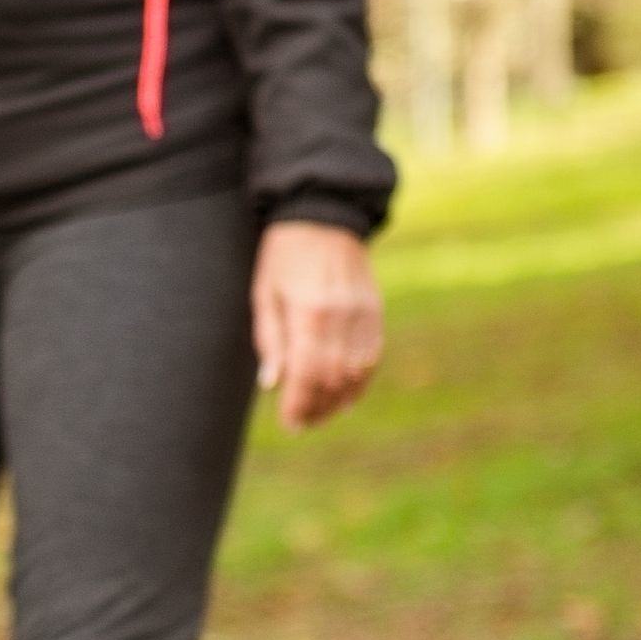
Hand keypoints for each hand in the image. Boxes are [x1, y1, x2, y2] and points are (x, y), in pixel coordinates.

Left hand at [252, 221, 381, 429]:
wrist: (323, 216)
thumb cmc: (284, 256)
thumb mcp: (264, 293)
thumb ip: (270, 340)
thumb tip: (272, 384)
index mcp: (310, 312)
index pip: (308, 373)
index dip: (299, 404)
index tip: (290, 422)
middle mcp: (341, 316)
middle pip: (334, 378)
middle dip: (317, 407)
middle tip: (302, 423)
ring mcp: (363, 314)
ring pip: (357, 372)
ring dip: (339, 400)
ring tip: (321, 415)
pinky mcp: (376, 311)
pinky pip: (373, 356)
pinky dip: (360, 381)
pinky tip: (347, 397)